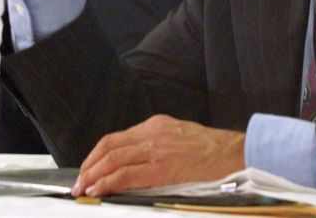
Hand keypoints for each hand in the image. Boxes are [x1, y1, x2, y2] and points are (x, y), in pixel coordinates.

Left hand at [71, 115, 245, 196]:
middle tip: (78, 182)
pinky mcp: (163, 168)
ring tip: (83, 189)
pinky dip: (108, 182)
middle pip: (108, 147)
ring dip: (93, 175)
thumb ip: (157, 145)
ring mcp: (156, 150)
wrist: (236, 154)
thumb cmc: (213, 150)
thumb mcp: (180, 136)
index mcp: (155, 125)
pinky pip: (127, 175)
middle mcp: (152, 134)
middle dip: (89, 166)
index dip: (97, 155)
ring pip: (113, 159)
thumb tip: (136, 162)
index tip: (88, 168)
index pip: (115, 138)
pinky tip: (98, 190)